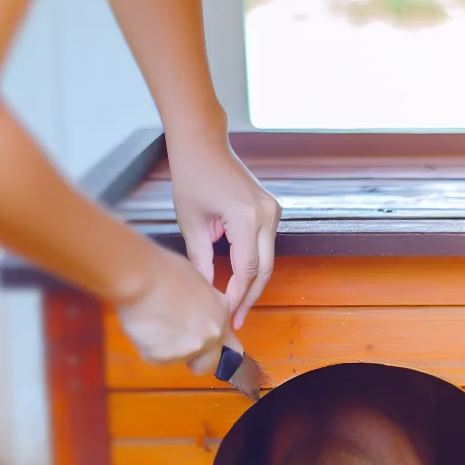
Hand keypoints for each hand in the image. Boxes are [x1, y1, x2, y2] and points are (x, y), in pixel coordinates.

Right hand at [116, 245, 231, 374]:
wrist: (138, 278)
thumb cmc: (161, 270)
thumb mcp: (195, 281)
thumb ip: (205, 303)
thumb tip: (200, 311)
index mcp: (221, 312)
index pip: (229, 346)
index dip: (214, 345)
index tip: (205, 346)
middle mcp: (211, 334)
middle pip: (208, 362)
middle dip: (196, 357)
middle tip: (175, 338)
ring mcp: (190, 349)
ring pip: (180, 358)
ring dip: (169, 348)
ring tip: (153, 322)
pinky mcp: (164, 358)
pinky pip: (158, 357)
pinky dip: (151, 346)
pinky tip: (144, 327)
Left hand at [170, 141, 281, 328]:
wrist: (203, 143)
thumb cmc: (192, 177)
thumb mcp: (191, 223)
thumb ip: (201, 260)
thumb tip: (207, 291)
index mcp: (245, 217)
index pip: (247, 268)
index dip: (237, 295)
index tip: (226, 313)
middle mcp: (266, 214)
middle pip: (264, 269)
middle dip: (250, 296)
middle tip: (236, 320)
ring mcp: (273, 210)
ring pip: (268, 259)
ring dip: (254, 283)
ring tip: (238, 306)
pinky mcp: (271, 209)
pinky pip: (266, 245)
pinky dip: (255, 265)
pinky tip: (242, 282)